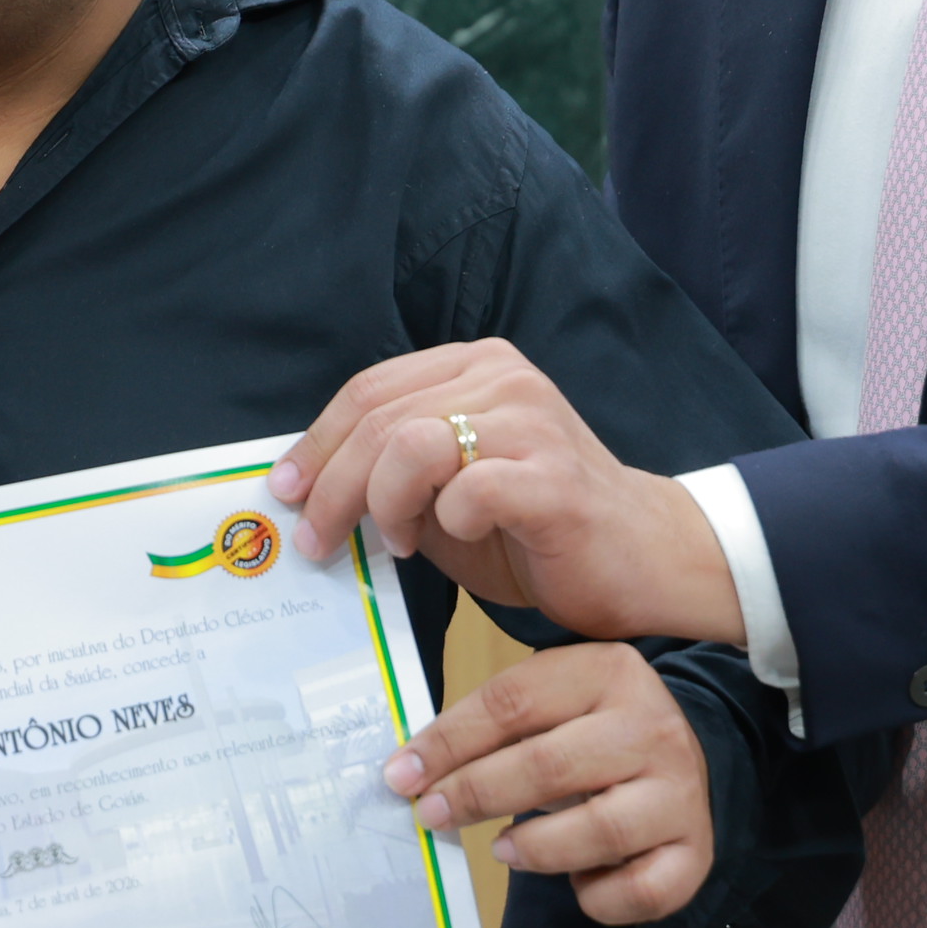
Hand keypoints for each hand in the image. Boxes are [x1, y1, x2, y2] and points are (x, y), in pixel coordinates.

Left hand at [270, 341, 741, 644]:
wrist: (640, 560)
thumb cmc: (535, 528)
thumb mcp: (448, 487)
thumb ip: (391, 472)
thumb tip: (307, 488)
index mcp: (476, 366)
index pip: (369, 390)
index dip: (317, 442)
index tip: (286, 491)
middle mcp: (504, 379)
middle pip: (379, 419)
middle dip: (332, 486)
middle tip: (318, 540)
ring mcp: (532, 423)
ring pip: (411, 444)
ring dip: (383, 503)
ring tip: (398, 542)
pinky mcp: (554, 478)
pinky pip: (466, 490)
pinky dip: (443, 522)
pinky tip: (449, 540)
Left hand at [386, 642, 711, 926]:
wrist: (692, 756)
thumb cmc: (593, 729)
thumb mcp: (550, 701)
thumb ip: (489, 725)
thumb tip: (411, 771)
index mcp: (606, 672)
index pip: (513, 702)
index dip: (449, 741)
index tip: (402, 775)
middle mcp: (651, 728)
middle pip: (550, 766)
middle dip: (477, 794)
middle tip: (433, 816)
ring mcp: (680, 793)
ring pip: (600, 831)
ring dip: (535, 848)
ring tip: (503, 849)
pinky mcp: (696, 852)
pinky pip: (640, 891)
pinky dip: (597, 898)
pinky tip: (577, 881)